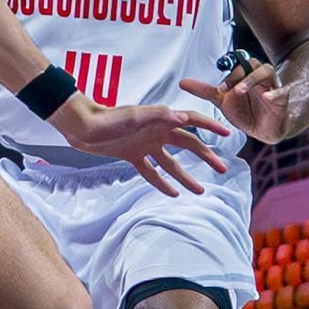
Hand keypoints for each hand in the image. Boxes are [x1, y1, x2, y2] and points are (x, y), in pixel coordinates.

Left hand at [51, 92, 231, 197]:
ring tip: (201, 190)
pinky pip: (151, 171)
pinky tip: (173, 193)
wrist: (81, 126)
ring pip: (171, 163)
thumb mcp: (133, 116)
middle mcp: (156, 131)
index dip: (210, 125)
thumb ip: (157, 116)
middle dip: (205, 156)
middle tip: (221, 169)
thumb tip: (182, 117)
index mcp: (160, 118)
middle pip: (187, 144)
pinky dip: (162, 182)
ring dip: (186, 176)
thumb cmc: (106, 118)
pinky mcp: (132, 155)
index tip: (227, 135)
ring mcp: (145, 144)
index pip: (191, 120)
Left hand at [178, 60, 290, 144]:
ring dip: (253, 79)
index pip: (237, 65)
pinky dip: (274, 93)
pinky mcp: (282, 98)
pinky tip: (266, 97)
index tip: (219, 90)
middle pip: (251, 63)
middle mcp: (258, 75)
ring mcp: (272, 85)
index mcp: (244, 74)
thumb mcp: (222, 101)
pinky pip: (281, 91)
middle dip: (238, 75)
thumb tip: (182, 82)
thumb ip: (205, 91)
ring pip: (266, 71)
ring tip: (241, 90)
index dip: (228, 76)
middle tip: (226, 91)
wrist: (263, 129)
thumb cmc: (244, 111)